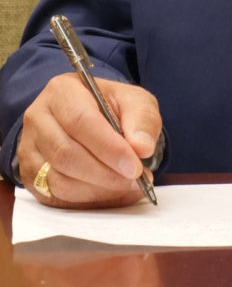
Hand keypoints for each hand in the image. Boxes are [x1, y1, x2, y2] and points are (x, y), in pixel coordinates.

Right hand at [17, 73, 161, 207]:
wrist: (92, 117)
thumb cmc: (111, 106)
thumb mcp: (134, 100)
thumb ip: (142, 119)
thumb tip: (142, 148)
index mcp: (61, 91)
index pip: (80, 121)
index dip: (108, 148)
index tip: (134, 167)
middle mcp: (38, 119)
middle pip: (65, 154)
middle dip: (104, 174)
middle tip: (135, 180)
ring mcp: (28, 149)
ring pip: (58, 181)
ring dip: (97, 191)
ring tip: (127, 187)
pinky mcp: (29, 176)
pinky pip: (55, 198)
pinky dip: (86, 202)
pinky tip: (112, 196)